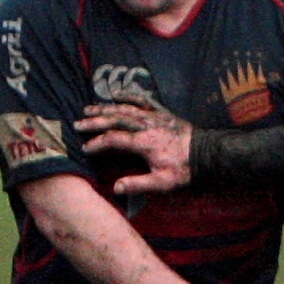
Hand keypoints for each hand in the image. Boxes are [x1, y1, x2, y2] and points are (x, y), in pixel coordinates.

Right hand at [76, 101, 193, 194]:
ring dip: (105, 108)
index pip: (114, 139)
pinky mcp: (161, 113)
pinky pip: (142, 100)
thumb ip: (138, 184)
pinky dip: (128, 96)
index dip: (97, 143)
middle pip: (114, 119)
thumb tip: (116, 188)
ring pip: (125, 108)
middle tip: (77, 124)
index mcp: (144, 142)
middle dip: (94, 121)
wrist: (206, 154)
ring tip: (88, 108)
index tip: (85, 148)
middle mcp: (146, 125)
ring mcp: (153, 116)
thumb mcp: (162, 183)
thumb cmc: (184, 169)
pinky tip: (116, 94)